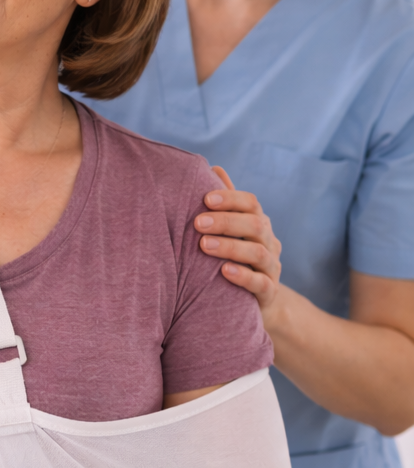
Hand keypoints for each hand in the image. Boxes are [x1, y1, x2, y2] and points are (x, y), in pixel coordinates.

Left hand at [194, 166, 281, 318]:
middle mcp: (269, 241)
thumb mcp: (231, 229)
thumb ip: (225, 202)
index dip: (230, 199)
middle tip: (197, 223)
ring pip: (258, 252)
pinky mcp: (269, 292)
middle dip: (225, 222)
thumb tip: (214, 167)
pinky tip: (225, 271)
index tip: (205, 199)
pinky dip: (243, 276)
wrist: (255, 300)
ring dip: (230, 247)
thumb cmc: (235, 256)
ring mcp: (271, 267)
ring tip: (205, 245)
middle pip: (254, 224)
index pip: (251, 203)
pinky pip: (261, 283)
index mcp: (258, 222)